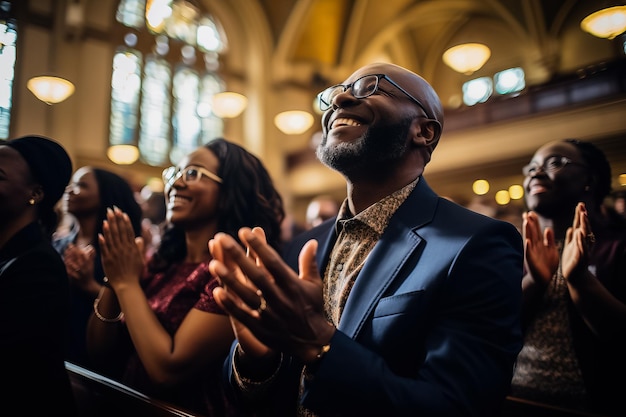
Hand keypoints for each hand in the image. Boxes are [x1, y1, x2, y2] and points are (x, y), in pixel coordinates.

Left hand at [64, 243, 95, 291]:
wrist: (89, 285)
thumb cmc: (90, 273)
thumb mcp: (92, 265)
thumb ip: (92, 256)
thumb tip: (92, 248)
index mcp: (89, 264)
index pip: (83, 255)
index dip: (77, 249)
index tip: (72, 244)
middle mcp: (85, 268)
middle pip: (78, 258)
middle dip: (72, 251)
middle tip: (67, 246)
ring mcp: (80, 273)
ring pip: (74, 265)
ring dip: (69, 259)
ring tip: (65, 254)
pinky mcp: (76, 278)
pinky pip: (70, 273)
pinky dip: (67, 268)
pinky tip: (63, 264)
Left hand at [98, 206, 144, 290]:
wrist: (126, 285)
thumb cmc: (134, 273)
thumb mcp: (140, 260)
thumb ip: (139, 248)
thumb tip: (139, 238)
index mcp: (132, 248)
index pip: (128, 231)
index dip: (125, 222)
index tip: (123, 213)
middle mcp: (124, 249)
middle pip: (119, 231)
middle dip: (116, 219)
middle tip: (113, 210)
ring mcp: (115, 254)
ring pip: (112, 237)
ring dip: (109, 226)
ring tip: (106, 217)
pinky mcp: (107, 259)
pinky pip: (104, 248)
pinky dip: (103, 240)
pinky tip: (101, 232)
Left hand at [209, 227, 334, 362]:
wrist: (312, 343)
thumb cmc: (312, 308)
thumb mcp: (314, 285)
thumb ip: (309, 262)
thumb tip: (310, 241)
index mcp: (292, 285)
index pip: (273, 262)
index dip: (258, 246)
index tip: (244, 230)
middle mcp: (280, 298)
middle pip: (255, 274)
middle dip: (238, 255)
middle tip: (222, 237)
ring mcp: (269, 314)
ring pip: (246, 294)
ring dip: (229, 279)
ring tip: (213, 263)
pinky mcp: (260, 328)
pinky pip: (242, 315)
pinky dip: (229, 304)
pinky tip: (215, 291)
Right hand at [523, 211, 559, 285]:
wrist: (544, 279)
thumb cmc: (547, 265)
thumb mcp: (551, 250)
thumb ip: (550, 240)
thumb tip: (548, 228)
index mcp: (540, 244)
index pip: (536, 230)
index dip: (534, 222)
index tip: (531, 212)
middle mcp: (534, 246)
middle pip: (532, 232)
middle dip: (530, 223)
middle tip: (527, 213)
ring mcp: (532, 253)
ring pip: (529, 239)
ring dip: (528, 231)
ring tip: (526, 221)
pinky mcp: (531, 261)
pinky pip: (529, 253)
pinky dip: (528, 248)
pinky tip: (527, 241)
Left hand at [561, 202, 592, 280]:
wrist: (574, 277)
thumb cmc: (572, 261)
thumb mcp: (569, 248)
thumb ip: (571, 238)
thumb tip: (572, 228)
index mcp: (579, 240)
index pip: (579, 225)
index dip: (580, 216)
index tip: (580, 205)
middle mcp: (583, 243)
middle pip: (584, 228)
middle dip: (583, 217)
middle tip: (582, 207)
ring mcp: (584, 250)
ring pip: (585, 236)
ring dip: (584, 225)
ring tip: (583, 216)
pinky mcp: (581, 258)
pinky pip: (582, 247)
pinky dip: (580, 240)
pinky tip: (579, 233)